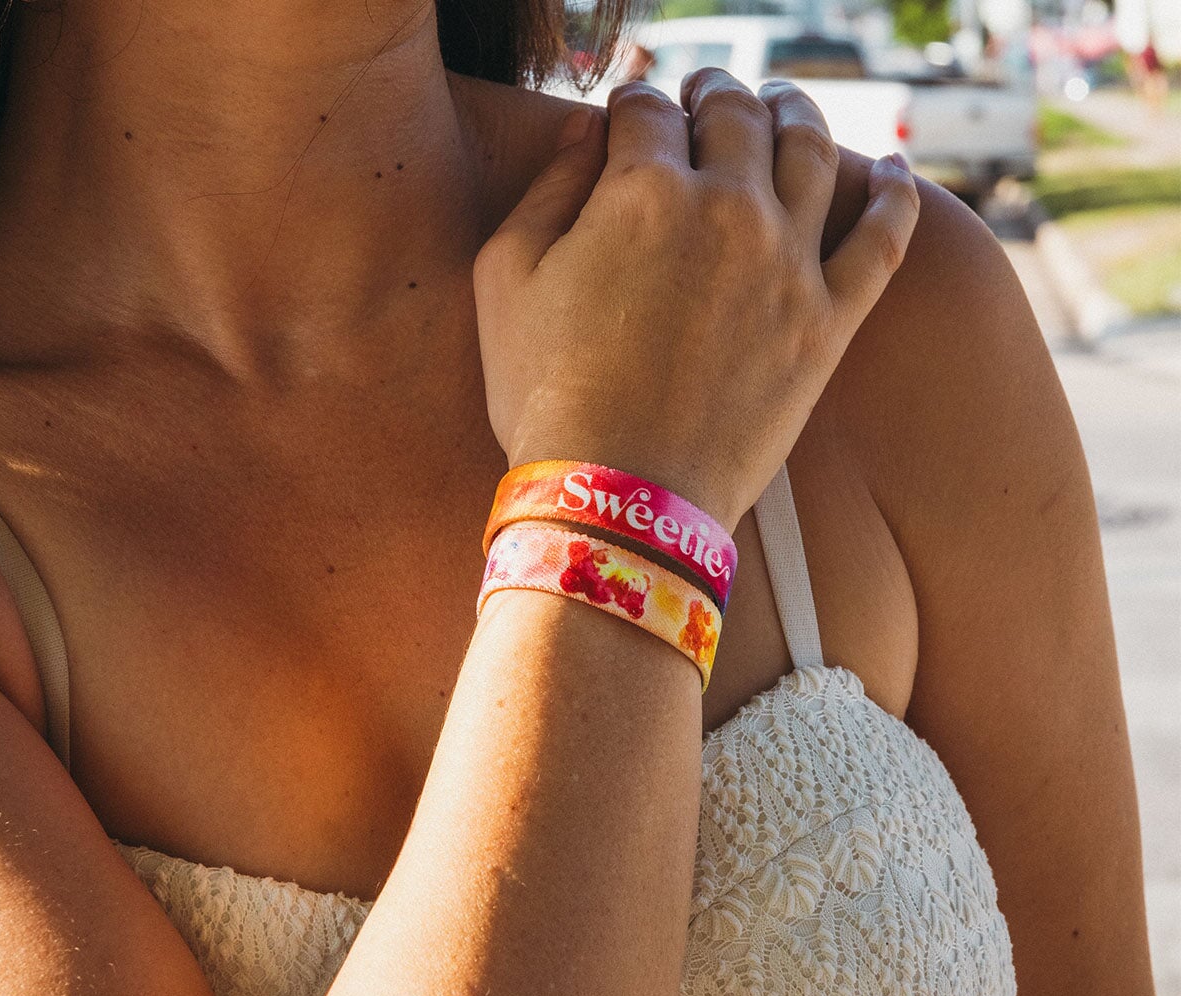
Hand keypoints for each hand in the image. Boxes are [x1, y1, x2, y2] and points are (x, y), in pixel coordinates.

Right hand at [471, 70, 918, 529]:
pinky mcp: (829, 322)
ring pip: (811, 151)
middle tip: (707, 93)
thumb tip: (583, 129)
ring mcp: (788, 263)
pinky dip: (895, 193)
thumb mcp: (505, 282)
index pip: (646, 108)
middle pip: (735, 113)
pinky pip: (884, 237)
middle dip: (715, 91)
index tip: (631, 115)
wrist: (622, 499)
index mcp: (642, 190)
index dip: (634, 102)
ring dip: (795, 111)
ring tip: (784, 104)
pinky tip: (892, 169)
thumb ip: (545, 188)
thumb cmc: (547, 397)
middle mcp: (727, 208)